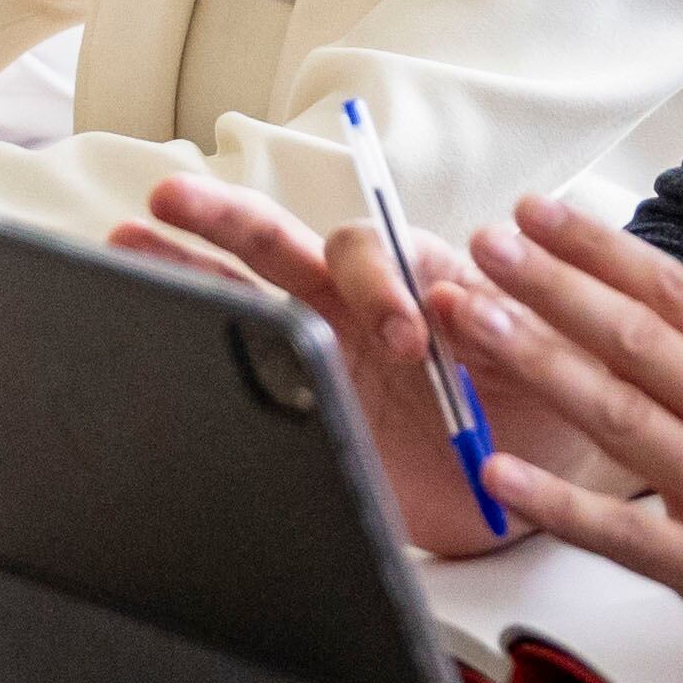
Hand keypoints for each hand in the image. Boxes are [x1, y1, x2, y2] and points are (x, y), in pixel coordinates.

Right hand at [108, 173, 601, 559]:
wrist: (542, 485)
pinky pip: (243, 372)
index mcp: (417, 279)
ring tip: (125, 235)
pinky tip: (143, 326)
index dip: (382, 288)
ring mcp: (320, 353)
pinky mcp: (304, 408)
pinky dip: (195, 346)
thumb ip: (517, 326)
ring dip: (185, 261)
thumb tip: (453, 297)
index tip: (411, 338)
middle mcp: (356, 306)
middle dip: (224, 218)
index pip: (374, 256)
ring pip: (243, 293)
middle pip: (280, 244)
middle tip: (173, 196)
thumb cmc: (556, 399)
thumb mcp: (557, 359)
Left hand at [426, 192, 682, 682]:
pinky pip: (625, 532)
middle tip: (484, 246)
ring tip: (473, 321)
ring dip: (539, 361)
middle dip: (551, 285)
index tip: (541, 214)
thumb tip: (667, 337)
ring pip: (621, 414)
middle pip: (636, 339)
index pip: (677, 295)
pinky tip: (502, 474)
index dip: (602, 249)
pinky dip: (560, 501)